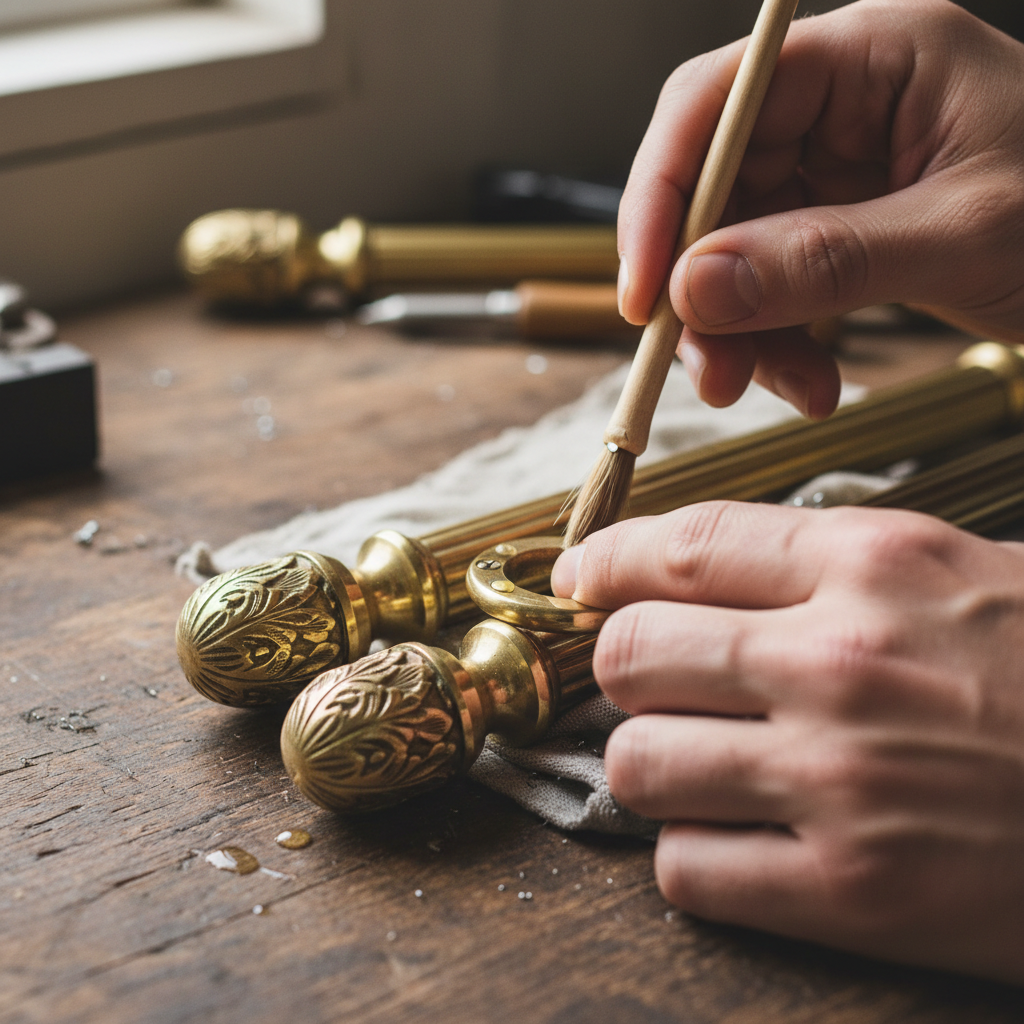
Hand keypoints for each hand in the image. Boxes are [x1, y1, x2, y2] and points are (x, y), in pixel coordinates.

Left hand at [552, 503, 1023, 981]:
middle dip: (621, 666)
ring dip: (654, 765)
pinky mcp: (855, 894)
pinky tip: (740, 842)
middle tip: (654, 682)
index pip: (683, 544)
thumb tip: (692, 572)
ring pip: (638, 765)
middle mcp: (842, 662)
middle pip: (630, 652)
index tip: (581, 579)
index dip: (608, 559)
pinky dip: (694, 856)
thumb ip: (825, 565)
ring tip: (702, 765)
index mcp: (875, 565)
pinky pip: (688, 871)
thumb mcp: (960, 575)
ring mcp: (842, 782)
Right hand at [618, 0, 1023, 415]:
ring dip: (738, 331)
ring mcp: (839, 170)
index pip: (716, 104)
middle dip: (700, 288)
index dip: (662, 196)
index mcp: (873, 59)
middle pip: (714, 188)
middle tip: (705, 366)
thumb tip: (694, 286)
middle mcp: (842, 106)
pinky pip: (774, 285)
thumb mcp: (964, 236)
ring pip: (733, 249)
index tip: (645, 292)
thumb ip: (825, 258)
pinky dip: (779, 343)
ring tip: (775, 387)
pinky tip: (812, 381)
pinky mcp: (842, 228)